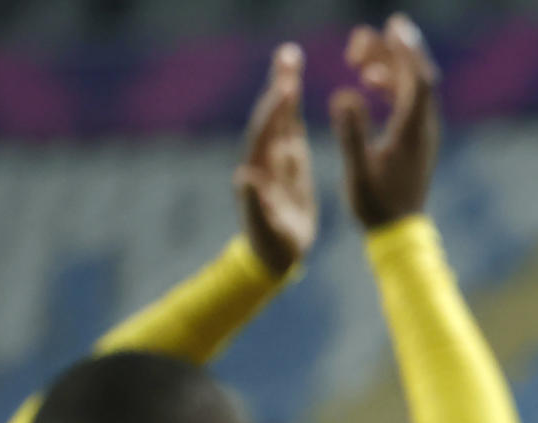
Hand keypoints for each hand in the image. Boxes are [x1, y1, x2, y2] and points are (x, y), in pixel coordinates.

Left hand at [236, 43, 317, 276]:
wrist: (272, 254)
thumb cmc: (270, 246)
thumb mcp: (264, 231)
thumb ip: (253, 206)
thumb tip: (243, 180)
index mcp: (260, 170)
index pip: (266, 134)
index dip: (275, 112)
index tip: (286, 89)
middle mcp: (266, 158)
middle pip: (272, 115)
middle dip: (280, 86)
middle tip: (288, 54)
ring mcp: (277, 158)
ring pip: (281, 116)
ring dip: (285, 87)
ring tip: (290, 57)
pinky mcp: (289, 163)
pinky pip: (290, 128)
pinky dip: (291, 106)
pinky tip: (293, 88)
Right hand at [332, 14, 441, 228]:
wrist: (398, 233)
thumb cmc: (377, 206)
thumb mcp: (358, 171)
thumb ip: (351, 133)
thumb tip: (344, 94)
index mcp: (412, 132)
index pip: (418, 80)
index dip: (407, 51)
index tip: (392, 26)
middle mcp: (423, 127)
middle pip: (415, 75)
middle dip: (390, 51)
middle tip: (358, 40)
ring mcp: (421, 132)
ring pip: (410, 86)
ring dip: (387, 66)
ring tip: (356, 57)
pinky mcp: (414, 138)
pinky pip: (407, 100)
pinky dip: (389, 84)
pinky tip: (368, 82)